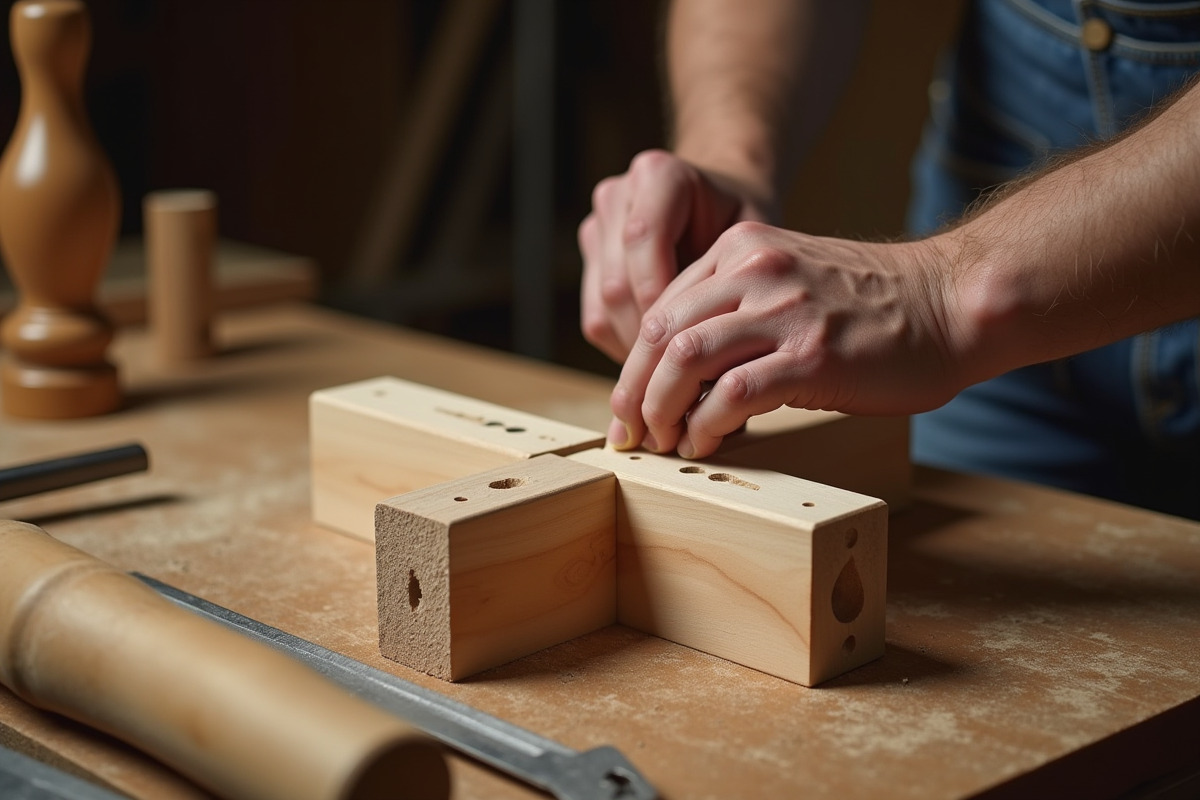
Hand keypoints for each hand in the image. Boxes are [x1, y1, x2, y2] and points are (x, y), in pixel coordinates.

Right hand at [578, 149, 772, 361]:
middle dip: (651, 336)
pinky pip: (596, 319)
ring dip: (638, 349)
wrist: (723, 206)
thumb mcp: (754, 238)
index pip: (642, 237)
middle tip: (687, 374)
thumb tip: (715, 343)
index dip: (661, 294)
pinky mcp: (590, 264)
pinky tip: (662, 364)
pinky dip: (626, 347)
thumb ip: (734, 274)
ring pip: (603, 306)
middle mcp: (618, 198)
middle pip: (617, 281)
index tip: (691, 338)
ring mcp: (597, 230)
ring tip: (678, 376)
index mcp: (658, 175)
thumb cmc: (746, 223)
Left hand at [607, 221, 967, 457]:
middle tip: (628, 433)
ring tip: (662, 442)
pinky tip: (705, 444)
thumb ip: (740, 310)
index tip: (628, 403)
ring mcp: (783, 313)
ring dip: (661, 411)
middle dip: (633, 390)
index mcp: (744, 250)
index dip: (635, 363)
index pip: (662, 306)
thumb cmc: (877, 306)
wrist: (953, 303)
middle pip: (659, 332)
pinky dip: (706, 425)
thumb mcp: (794, 282)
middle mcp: (755, 272)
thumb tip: (690, 373)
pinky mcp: (811, 357)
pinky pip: (732, 394)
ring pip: (684, 360)